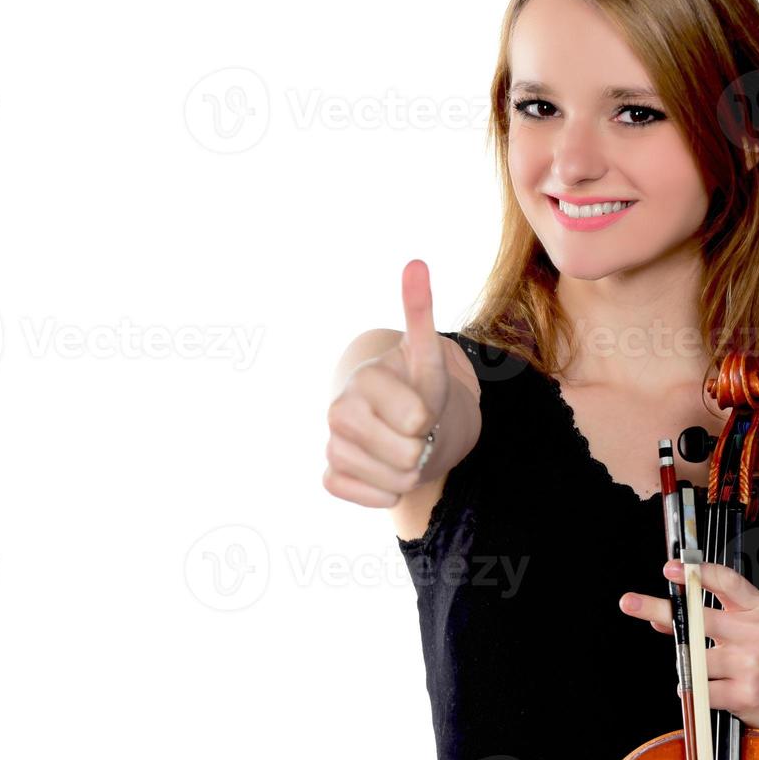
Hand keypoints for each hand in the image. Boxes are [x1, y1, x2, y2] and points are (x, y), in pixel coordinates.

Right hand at [323, 260, 450, 507]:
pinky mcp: (330, 476)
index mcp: (364, 380)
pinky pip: (369, 497)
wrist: (402, 424)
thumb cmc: (417, 388)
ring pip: (391, 482)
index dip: (427, 417)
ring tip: (400, 450)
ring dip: (407, 474)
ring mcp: (332, 445)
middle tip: (412, 432)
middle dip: (420, 449)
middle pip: (405, 457)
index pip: (415, 418)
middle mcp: (339, 410)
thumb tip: (415, 262)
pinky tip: (382, 471)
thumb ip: (419, 314)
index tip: (419, 406)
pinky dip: (383, 492)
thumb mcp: (428, 356)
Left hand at [618, 559, 758, 737]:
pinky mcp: (744, 695)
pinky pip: (701, 690)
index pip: (727, 582)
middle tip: (629, 602)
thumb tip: (660, 621)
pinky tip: (710, 690)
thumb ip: (714, 619)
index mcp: (758, 610)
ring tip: (708, 671)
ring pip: (693, 659)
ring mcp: (750, 664)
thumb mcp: (753, 629)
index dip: (697, 573)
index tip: (672, 567)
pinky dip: (695, 691)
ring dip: (687, 665)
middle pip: (698, 618)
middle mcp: (755, 633)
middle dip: (659, 610)